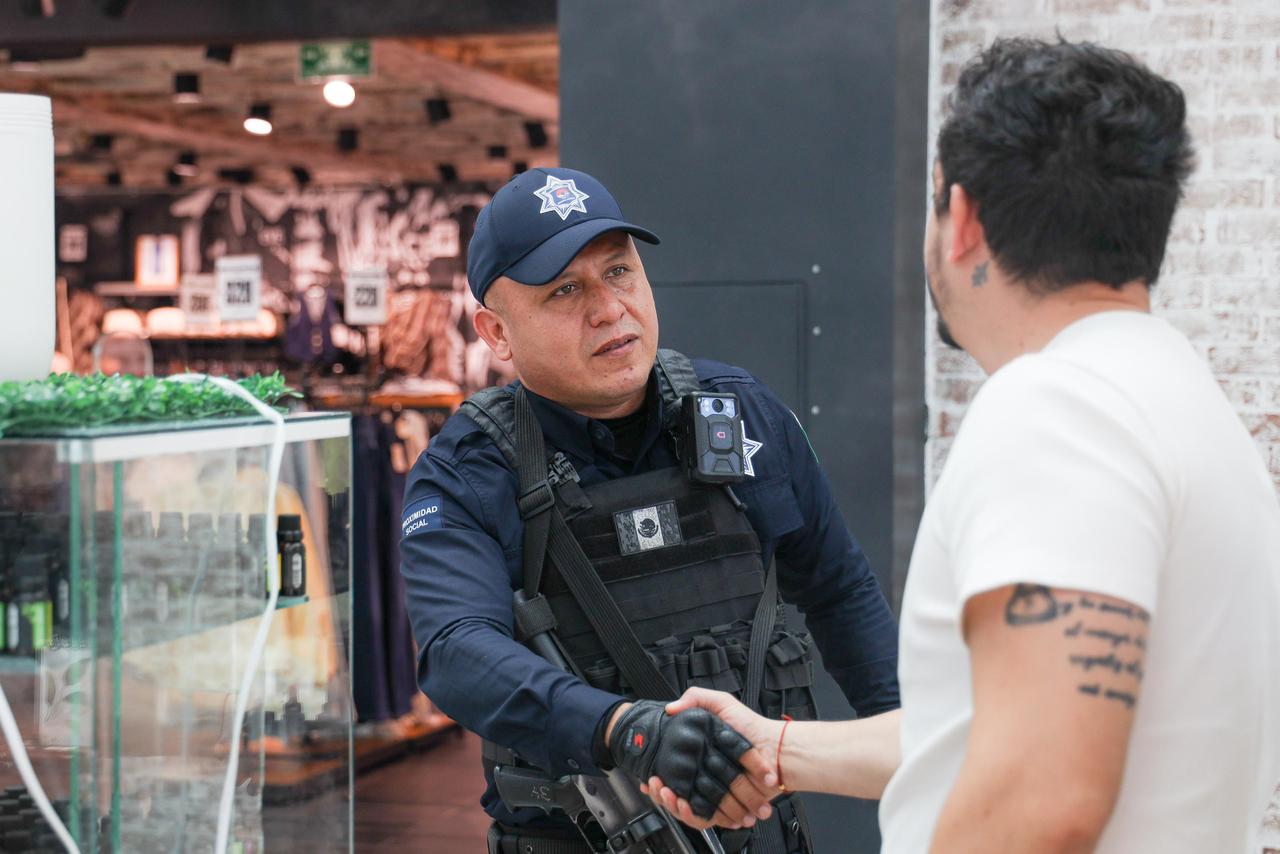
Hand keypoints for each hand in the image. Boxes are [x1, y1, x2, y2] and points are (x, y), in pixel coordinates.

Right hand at [607, 700, 759, 823]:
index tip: (648, 774)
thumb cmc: (751, 726)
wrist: (775, 750)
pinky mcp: (725, 807)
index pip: (669, 769)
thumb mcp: (721, 702)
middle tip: (655, 784)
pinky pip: (704, 817)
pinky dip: (694, 815)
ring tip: (669, 795)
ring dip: (672, 804)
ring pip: (684, 807)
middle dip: (659, 791)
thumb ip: (696, 698)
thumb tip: (670, 708)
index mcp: (698, 756)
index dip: (656, 774)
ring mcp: (714, 792)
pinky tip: (686, 805)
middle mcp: (703, 774)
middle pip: (672, 791)